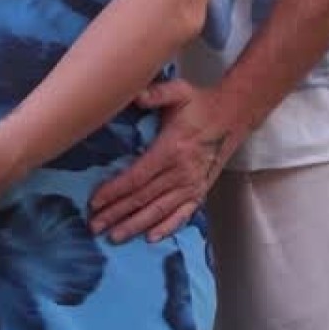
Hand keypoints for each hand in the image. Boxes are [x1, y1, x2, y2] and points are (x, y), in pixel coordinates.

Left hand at [89, 80, 242, 243]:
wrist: (234, 116)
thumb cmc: (201, 104)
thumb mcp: (179, 92)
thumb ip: (156, 93)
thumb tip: (134, 94)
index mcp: (171, 149)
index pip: (137, 176)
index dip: (115, 191)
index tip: (95, 202)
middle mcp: (181, 172)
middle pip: (143, 198)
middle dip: (117, 213)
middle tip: (95, 226)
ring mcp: (192, 184)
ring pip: (159, 210)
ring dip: (135, 225)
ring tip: (114, 237)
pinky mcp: (201, 190)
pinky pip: (183, 214)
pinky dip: (167, 227)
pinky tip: (151, 238)